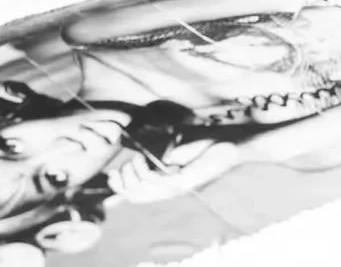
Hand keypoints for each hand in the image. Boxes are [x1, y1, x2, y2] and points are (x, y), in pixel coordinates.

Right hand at [107, 141, 237, 202]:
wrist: (230, 145)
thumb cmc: (207, 145)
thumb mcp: (179, 151)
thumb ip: (161, 158)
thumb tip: (142, 157)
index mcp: (169, 185)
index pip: (138, 196)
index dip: (120, 188)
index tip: (110, 175)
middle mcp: (171, 190)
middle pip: (136, 196)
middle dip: (122, 182)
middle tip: (123, 166)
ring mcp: (176, 188)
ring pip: (142, 191)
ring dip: (130, 175)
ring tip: (134, 160)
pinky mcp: (182, 182)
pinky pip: (154, 183)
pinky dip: (142, 171)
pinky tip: (141, 159)